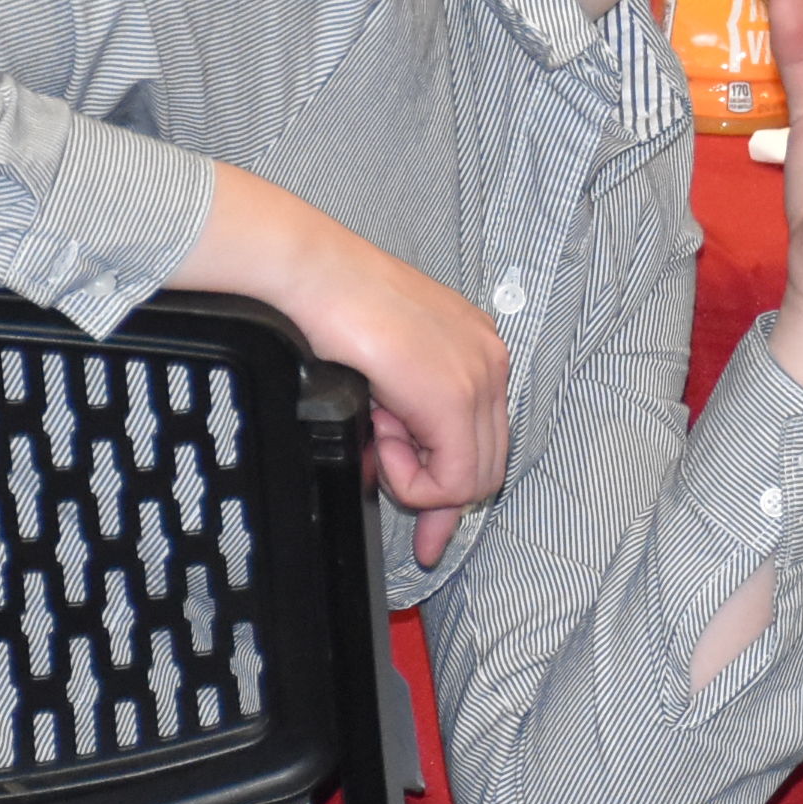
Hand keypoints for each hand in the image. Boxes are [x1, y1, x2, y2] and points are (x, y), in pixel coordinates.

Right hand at [177, 163, 511, 566]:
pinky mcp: (455, 398)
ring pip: (472, 479)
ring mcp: (479, 378)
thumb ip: (408, 427)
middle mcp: (489, 361)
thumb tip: (413, 483)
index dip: (452, 487)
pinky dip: (413, 481)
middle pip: (486, 465)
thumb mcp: (385, 379)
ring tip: (376, 438)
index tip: (430, 526)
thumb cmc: (335, 310)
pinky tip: (381, 443)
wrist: (313, 276)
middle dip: (438, 494)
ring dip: (417, 478)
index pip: (485, 440)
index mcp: (476, 349)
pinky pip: (453, 479)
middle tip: (396, 493)